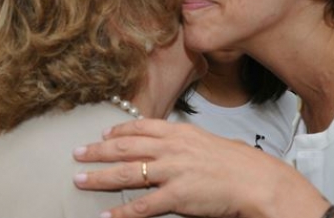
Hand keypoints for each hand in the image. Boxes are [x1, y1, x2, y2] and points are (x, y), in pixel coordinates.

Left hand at [73, 119, 327, 217]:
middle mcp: (171, 148)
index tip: (102, 134)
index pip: (140, 126)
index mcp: (179, 132)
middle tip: (77, 153)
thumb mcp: (206, 141)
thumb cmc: (235, 163)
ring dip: (100, 177)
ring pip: (127, 173)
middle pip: (125, 147)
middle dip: (97, 151)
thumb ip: (182, 141)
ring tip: (80, 180)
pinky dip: (122, 212)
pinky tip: (107, 216)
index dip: (118, 130)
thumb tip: (165, 141)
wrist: (255, 180)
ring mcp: (172, 171)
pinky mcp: (177, 196)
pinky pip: (142, 206)